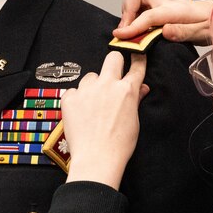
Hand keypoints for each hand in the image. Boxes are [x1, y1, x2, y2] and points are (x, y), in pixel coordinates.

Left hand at [62, 52, 147, 188]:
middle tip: (112, 76)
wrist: (96, 159)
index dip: (137, 58)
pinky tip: (80, 114)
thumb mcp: (134, 121)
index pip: (136, 66)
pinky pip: (74, 91)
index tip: (135, 53)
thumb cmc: (119, 145)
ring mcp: (87, 90)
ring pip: (90, 76)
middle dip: (114, 63)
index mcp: (127, 90)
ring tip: (92, 106)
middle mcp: (107, 85)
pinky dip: (77, 99)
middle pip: (112, 58)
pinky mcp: (70, 98)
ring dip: (92, 86)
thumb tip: (142, 87)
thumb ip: (136, 100)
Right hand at [114, 0, 212, 45]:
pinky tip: (139, 30)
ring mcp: (161, 2)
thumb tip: (164, 31)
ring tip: (132, 32)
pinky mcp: (159, 6)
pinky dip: (133, 16)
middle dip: (126, 9)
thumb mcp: (203, 32)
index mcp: (175, 10)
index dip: (132, 26)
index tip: (120, 36)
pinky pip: (139, 5)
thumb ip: (183, 32)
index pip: (148, 16)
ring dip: (128, 13)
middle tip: (126, 30)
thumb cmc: (212, 24)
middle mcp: (165, 2)